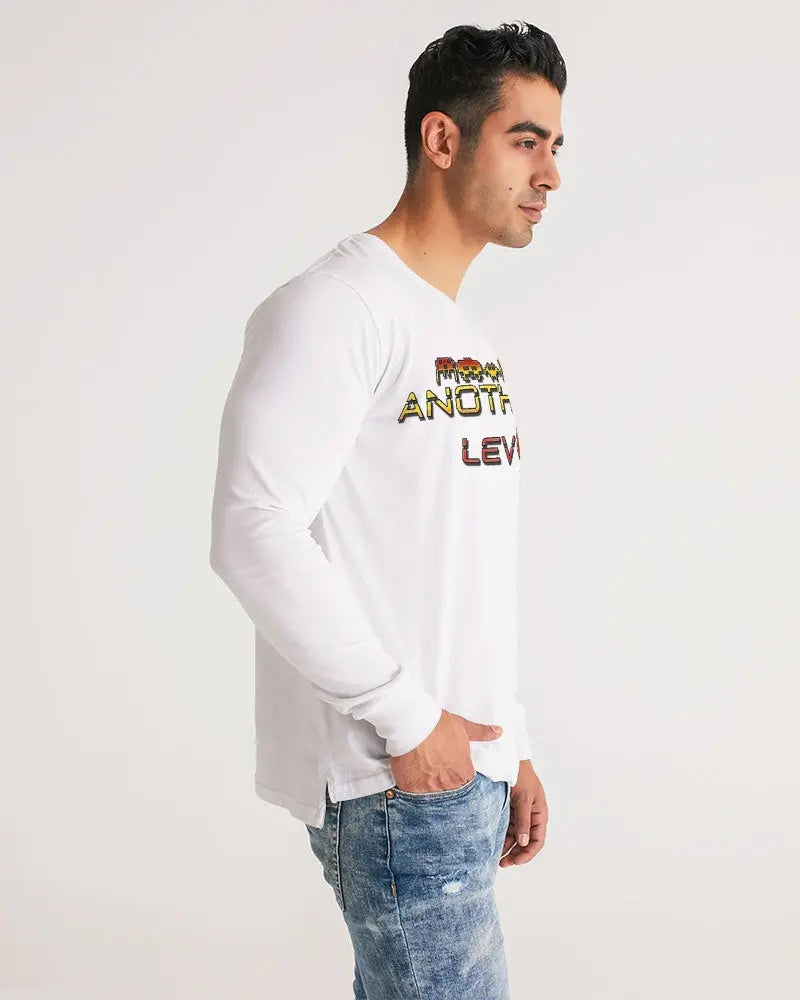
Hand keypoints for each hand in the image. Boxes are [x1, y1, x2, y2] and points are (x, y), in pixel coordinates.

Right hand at [388, 708, 502, 792]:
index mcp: (463, 772)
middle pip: (450, 790)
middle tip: (436, 770)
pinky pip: (414, 794)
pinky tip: (411, 776)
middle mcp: (448, 784)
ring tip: (423, 772)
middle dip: (445, 783)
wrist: (413, 724)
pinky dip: (413, 787)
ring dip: (429, 786)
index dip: (459, 775)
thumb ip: (481, 733)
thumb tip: (499, 732)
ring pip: (432, 794)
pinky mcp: (411, 788)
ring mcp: (429, 788)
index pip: (466, 783)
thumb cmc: (439, 725)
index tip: (451, 768)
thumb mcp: (463, 727)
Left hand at [499, 760, 547, 866]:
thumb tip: (524, 843)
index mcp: (539, 814)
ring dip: (507, 846)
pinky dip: (502, 835)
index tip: (515, 862)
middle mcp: (531, 816)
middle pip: (525, 841)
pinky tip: (493, 842)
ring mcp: (520, 813)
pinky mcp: (509, 809)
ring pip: (515, 836)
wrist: (509, 759)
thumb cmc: (521, 776)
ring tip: (494, 856)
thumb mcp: (523, 799)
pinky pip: (507, 827)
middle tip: (502, 863)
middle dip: (515, 853)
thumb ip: (524, 821)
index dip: (527, 854)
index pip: (537, 841)